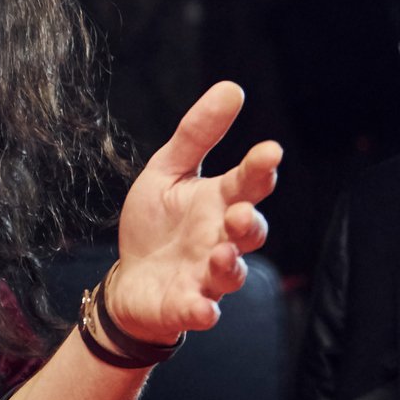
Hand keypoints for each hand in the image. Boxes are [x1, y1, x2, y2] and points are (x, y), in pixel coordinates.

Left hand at [109, 81, 281, 343]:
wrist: (131, 280)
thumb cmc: (156, 223)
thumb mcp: (167, 171)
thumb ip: (196, 134)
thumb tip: (231, 88)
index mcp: (219, 202)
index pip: (248, 182)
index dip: (260, 168)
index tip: (269, 151)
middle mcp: (222, 239)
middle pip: (250, 231)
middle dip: (250, 222)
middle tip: (239, 212)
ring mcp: (207, 276)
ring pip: (233, 275)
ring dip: (231, 267)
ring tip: (221, 255)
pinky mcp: (187, 306)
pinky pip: (201, 312)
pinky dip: (202, 311)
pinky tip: (202, 309)